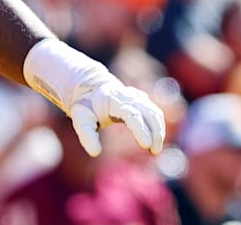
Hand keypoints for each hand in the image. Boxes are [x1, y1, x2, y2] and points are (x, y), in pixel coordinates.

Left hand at [23, 38, 164, 157]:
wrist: (90, 87)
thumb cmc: (86, 105)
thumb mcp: (80, 119)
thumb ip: (87, 135)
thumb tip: (95, 153)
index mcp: (113, 100)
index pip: (132, 114)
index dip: (141, 129)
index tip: (146, 145)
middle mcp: (128, 96)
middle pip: (149, 112)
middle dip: (155, 132)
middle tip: (154, 151)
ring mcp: (136, 97)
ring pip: (154, 111)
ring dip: (159, 130)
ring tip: (155, 150)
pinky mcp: (141, 101)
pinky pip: (154, 111)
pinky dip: (158, 125)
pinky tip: (156, 139)